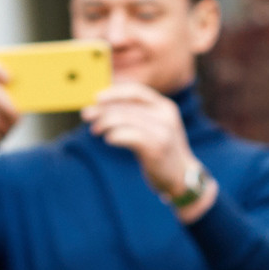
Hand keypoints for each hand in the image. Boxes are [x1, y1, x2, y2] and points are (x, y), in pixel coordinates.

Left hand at [83, 81, 217, 220]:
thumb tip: (104, 105)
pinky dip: (115, 135)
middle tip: (86, 115)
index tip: (96, 98)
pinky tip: (108, 139)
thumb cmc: (161, 152)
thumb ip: (137, 115)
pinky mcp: (157, 147)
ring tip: (95, 130)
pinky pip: (130, 136)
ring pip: (126, 119)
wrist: (182, 178)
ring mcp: (163, 131)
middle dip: (103, 110)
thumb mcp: (154, 128)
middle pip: (127, 106)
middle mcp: (165, 115)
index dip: (114, 92)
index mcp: (164, 106)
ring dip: (105, 123)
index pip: (136, 91)